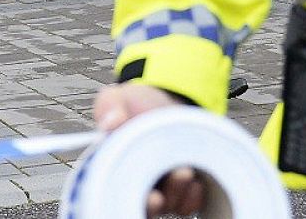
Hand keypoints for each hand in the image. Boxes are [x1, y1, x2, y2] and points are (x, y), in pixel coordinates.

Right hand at [93, 84, 204, 217]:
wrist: (167, 103)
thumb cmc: (137, 105)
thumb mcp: (117, 98)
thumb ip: (109, 106)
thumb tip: (112, 122)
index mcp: (114, 165)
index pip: (114, 190)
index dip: (123, 197)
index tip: (142, 195)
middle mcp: (135, 183)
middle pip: (140, 206)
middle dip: (150, 205)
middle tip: (158, 197)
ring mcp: (159, 189)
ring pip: (166, 205)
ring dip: (175, 193)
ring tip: (183, 172)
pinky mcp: (181, 191)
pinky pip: (187, 204)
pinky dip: (192, 197)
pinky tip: (195, 183)